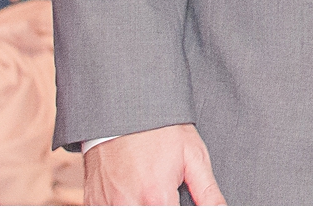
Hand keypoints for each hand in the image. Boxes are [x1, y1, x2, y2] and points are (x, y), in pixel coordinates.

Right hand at [84, 124, 224, 205]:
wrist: (124, 111)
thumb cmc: (161, 131)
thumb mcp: (193, 156)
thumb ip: (208, 192)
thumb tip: (221, 210)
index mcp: (157, 197)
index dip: (178, 210)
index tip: (177, 202)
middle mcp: (128, 205)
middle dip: (160, 206)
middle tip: (164, 192)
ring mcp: (106, 204)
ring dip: (140, 205)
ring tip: (148, 189)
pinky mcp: (92, 201)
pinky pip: (105, 210)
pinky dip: (121, 204)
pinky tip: (131, 192)